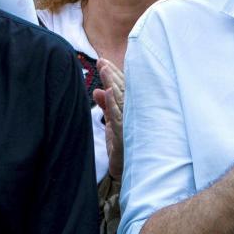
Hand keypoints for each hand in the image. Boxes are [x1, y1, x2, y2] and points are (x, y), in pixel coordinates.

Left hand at [93, 58, 124, 181]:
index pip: (124, 88)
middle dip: (112, 74)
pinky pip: (119, 117)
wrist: (126, 173)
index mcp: (131, 111)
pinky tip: (108, 92)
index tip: (103, 62)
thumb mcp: (112, 124)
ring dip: (113, 83)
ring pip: (122, 99)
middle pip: (124, 90)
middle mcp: (135, 115)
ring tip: (104, 69)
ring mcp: (132, 124)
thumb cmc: (122, 148)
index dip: (114, 74)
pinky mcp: (127, 135)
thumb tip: (98, 91)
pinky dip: (113, 104)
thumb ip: (106, 107)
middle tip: (101, 61)